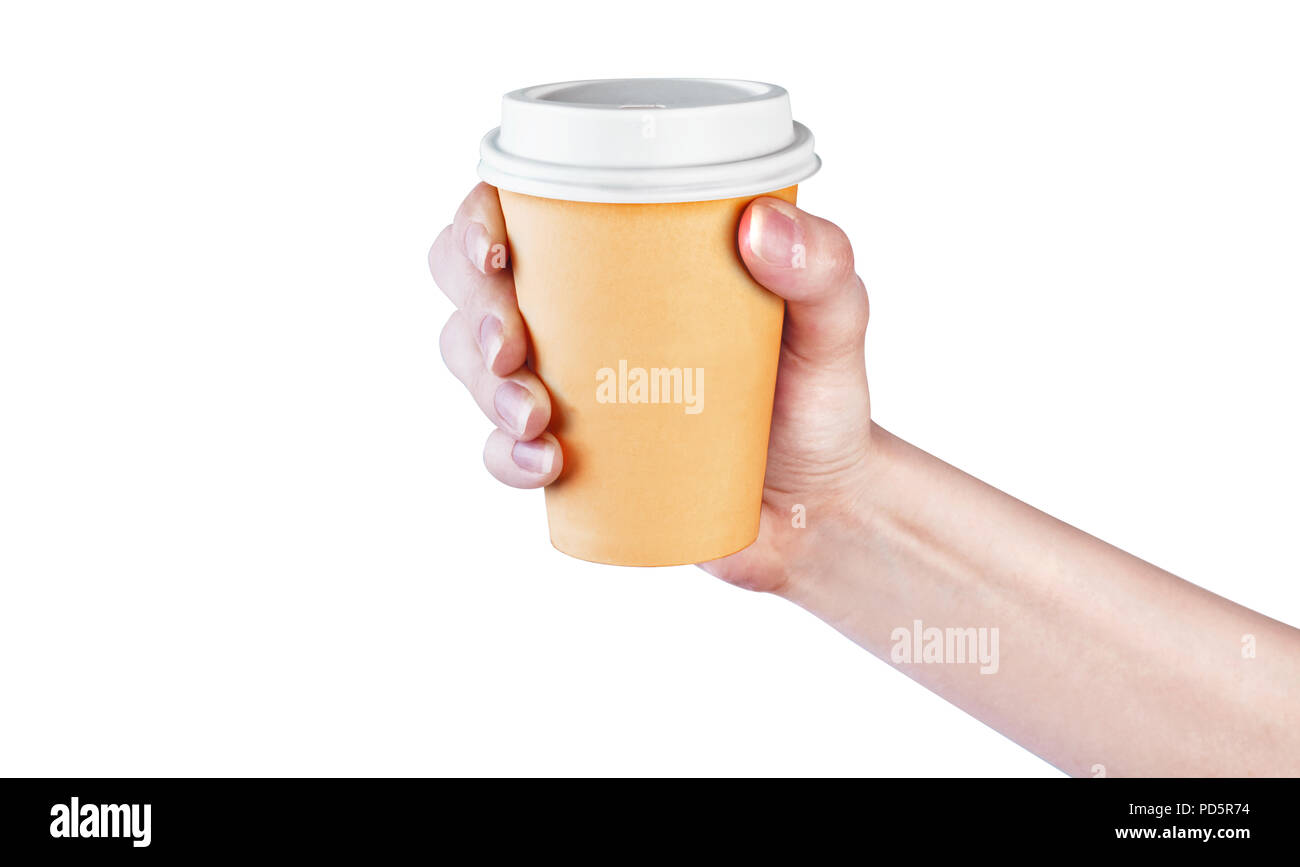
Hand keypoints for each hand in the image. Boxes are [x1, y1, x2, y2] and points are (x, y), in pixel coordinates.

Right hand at [430, 184, 872, 593]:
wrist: (819, 506)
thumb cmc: (820, 398)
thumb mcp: (835, 324)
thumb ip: (822, 266)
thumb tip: (762, 224)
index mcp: (626, 253)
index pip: (521, 210)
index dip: (478, 221)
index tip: (495, 252)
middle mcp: (581, 313)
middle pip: (475, 289)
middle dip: (474, 316)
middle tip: (512, 348)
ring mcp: (568, 387)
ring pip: (474, 367)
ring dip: (483, 389)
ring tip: (534, 419)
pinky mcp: (569, 456)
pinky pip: (502, 453)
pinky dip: (504, 459)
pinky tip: (544, 467)